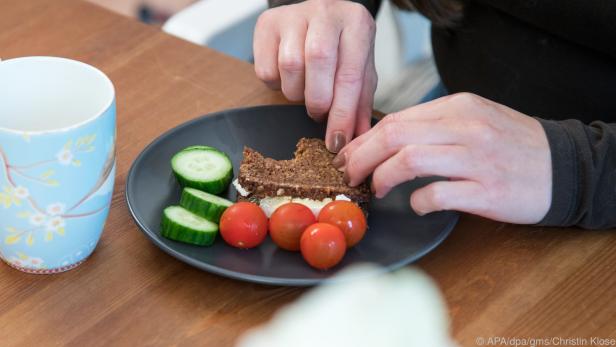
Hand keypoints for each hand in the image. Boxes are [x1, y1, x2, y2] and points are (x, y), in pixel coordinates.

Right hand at [253, 0, 376, 151]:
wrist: (319, 17)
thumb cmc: (342, 48)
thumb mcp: (360, 70)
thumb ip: (359, 104)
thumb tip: (356, 139)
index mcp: (356, 23)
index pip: (350, 74)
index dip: (342, 114)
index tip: (337, 141)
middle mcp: (326, 12)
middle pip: (318, 61)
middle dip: (318, 100)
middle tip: (319, 113)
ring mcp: (293, 15)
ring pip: (289, 66)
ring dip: (296, 93)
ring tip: (305, 91)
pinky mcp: (267, 24)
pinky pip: (265, 70)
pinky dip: (276, 84)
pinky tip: (289, 78)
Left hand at [333, 93, 552, 223]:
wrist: (563, 166)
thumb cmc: (512, 145)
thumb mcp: (474, 120)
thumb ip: (433, 125)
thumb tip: (386, 139)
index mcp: (459, 107)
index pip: (396, 119)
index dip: (364, 140)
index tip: (348, 155)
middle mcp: (466, 127)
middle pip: (395, 135)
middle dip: (361, 156)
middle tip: (349, 174)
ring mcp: (476, 159)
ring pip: (410, 159)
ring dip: (382, 176)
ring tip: (375, 188)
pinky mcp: (487, 191)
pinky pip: (437, 194)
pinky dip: (417, 201)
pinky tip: (416, 205)